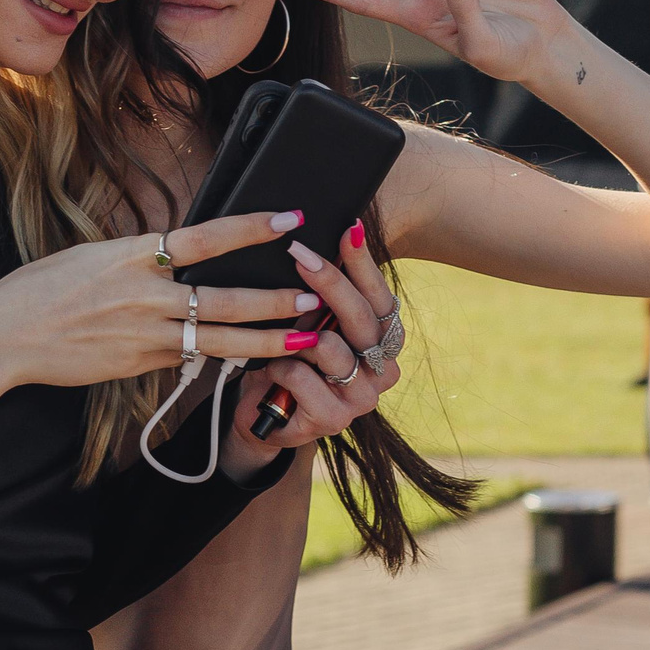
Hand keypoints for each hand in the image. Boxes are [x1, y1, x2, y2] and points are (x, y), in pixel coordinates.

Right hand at [0, 210, 319, 392]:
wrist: (3, 337)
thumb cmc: (40, 289)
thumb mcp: (92, 256)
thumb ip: (140, 258)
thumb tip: (178, 252)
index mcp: (132, 255)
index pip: (204, 237)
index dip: (250, 227)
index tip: (288, 217)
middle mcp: (143, 294)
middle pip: (223, 297)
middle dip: (274, 299)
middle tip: (313, 294)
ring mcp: (142, 334)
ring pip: (218, 339)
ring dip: (265, 339)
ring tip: (303, 338)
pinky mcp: (137, 366)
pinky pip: (188, 358)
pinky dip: (218, 355)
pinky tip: (247, 356)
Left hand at [223, 216, 404, 471]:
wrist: (264, 415)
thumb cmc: (292, 357)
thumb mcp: (311, 319)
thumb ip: (326, 293)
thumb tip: (328, 236)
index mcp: (385, 342)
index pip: (382, 298)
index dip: (364, 264)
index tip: (348, 229)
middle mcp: (383, 370)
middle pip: (362, 320)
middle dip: (330, 283)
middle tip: (300, 253)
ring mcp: (362, 398)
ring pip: (332, 350)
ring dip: (298, 336)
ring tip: (277, 333)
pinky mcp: (334, 420)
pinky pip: (304, 378)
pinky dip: (280, 367)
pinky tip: (270, 369)